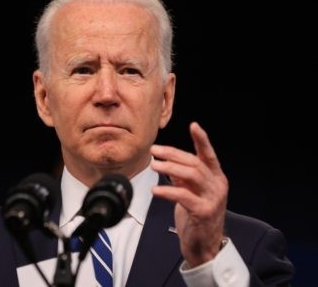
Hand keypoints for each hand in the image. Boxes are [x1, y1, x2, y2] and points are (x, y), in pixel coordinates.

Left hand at [151, 122, 227, 266]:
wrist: (205, 246)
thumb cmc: (197, 217)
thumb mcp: (191, 193)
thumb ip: (183, 178)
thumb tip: (169, 163)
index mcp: (215, 178)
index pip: (209, 155)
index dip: (202, 139)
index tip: (194, 125)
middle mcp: (217, 185)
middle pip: (194, 162)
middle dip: (172, 154)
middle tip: (154, 151)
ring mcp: (213, 199)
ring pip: (191, 175)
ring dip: (170, 168)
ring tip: (154, 165)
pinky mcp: (204, 212)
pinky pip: (183, 196)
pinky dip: (167, 191)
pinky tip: (155, 190)